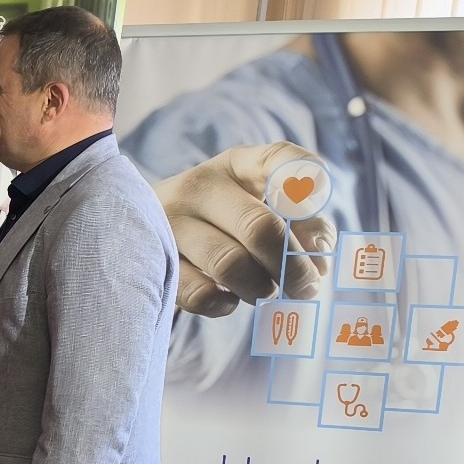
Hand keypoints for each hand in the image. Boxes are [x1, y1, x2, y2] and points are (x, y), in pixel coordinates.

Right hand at [153, 142, 336, 316]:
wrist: (144, 225)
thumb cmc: (222, 218)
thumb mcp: (262, 204)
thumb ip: (303, 224)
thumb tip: (320, 262)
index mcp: (237, 165)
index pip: (281, 160)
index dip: (310, 187)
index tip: (318, 211)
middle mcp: (200, 185)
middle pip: (260, 228)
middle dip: (292, 267)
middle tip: (305, 287)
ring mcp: (171, 222)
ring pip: (230, 264)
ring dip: (259, 287)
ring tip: (264, 291)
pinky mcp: (155, 261)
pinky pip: (199, 292)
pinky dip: (224, 303)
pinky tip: (228, 298)